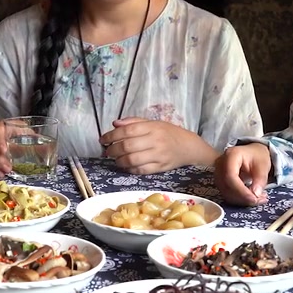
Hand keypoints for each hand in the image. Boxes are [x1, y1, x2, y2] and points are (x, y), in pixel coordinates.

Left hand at [100, 117, 215, 174]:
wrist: (189, 147)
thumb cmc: (169, 133)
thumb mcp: (153, 122)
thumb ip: (133, 122)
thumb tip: (115, 124)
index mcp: (153, 127)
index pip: (127, 130)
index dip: (111, 135)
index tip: (103, 139)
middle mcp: (156, 140)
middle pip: (128, 146)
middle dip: (113, 149)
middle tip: (107, 151)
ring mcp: (158, 155)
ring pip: (132, 160)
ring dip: (119, 160)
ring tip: (116, 159)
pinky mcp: (160, 168)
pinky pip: (141, 170)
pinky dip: (130, 169)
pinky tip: (126, 165)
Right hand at [214, 143, 271, 205]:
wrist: (252, 154)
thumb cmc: (257, 156)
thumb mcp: (263, 165)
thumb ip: (260, 180)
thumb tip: (255, 195)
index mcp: (231, 155)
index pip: (230, 176)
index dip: (241, 190)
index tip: (254, 198)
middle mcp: (220, 164)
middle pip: (227, 186)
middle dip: (244, 197)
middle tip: (260, 200)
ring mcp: (218, 173)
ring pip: (226, 193)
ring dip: (242, 200)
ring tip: (259, 198)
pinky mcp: (220, 182)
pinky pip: (227, 194)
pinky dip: (240, 199)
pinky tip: (251, 197)